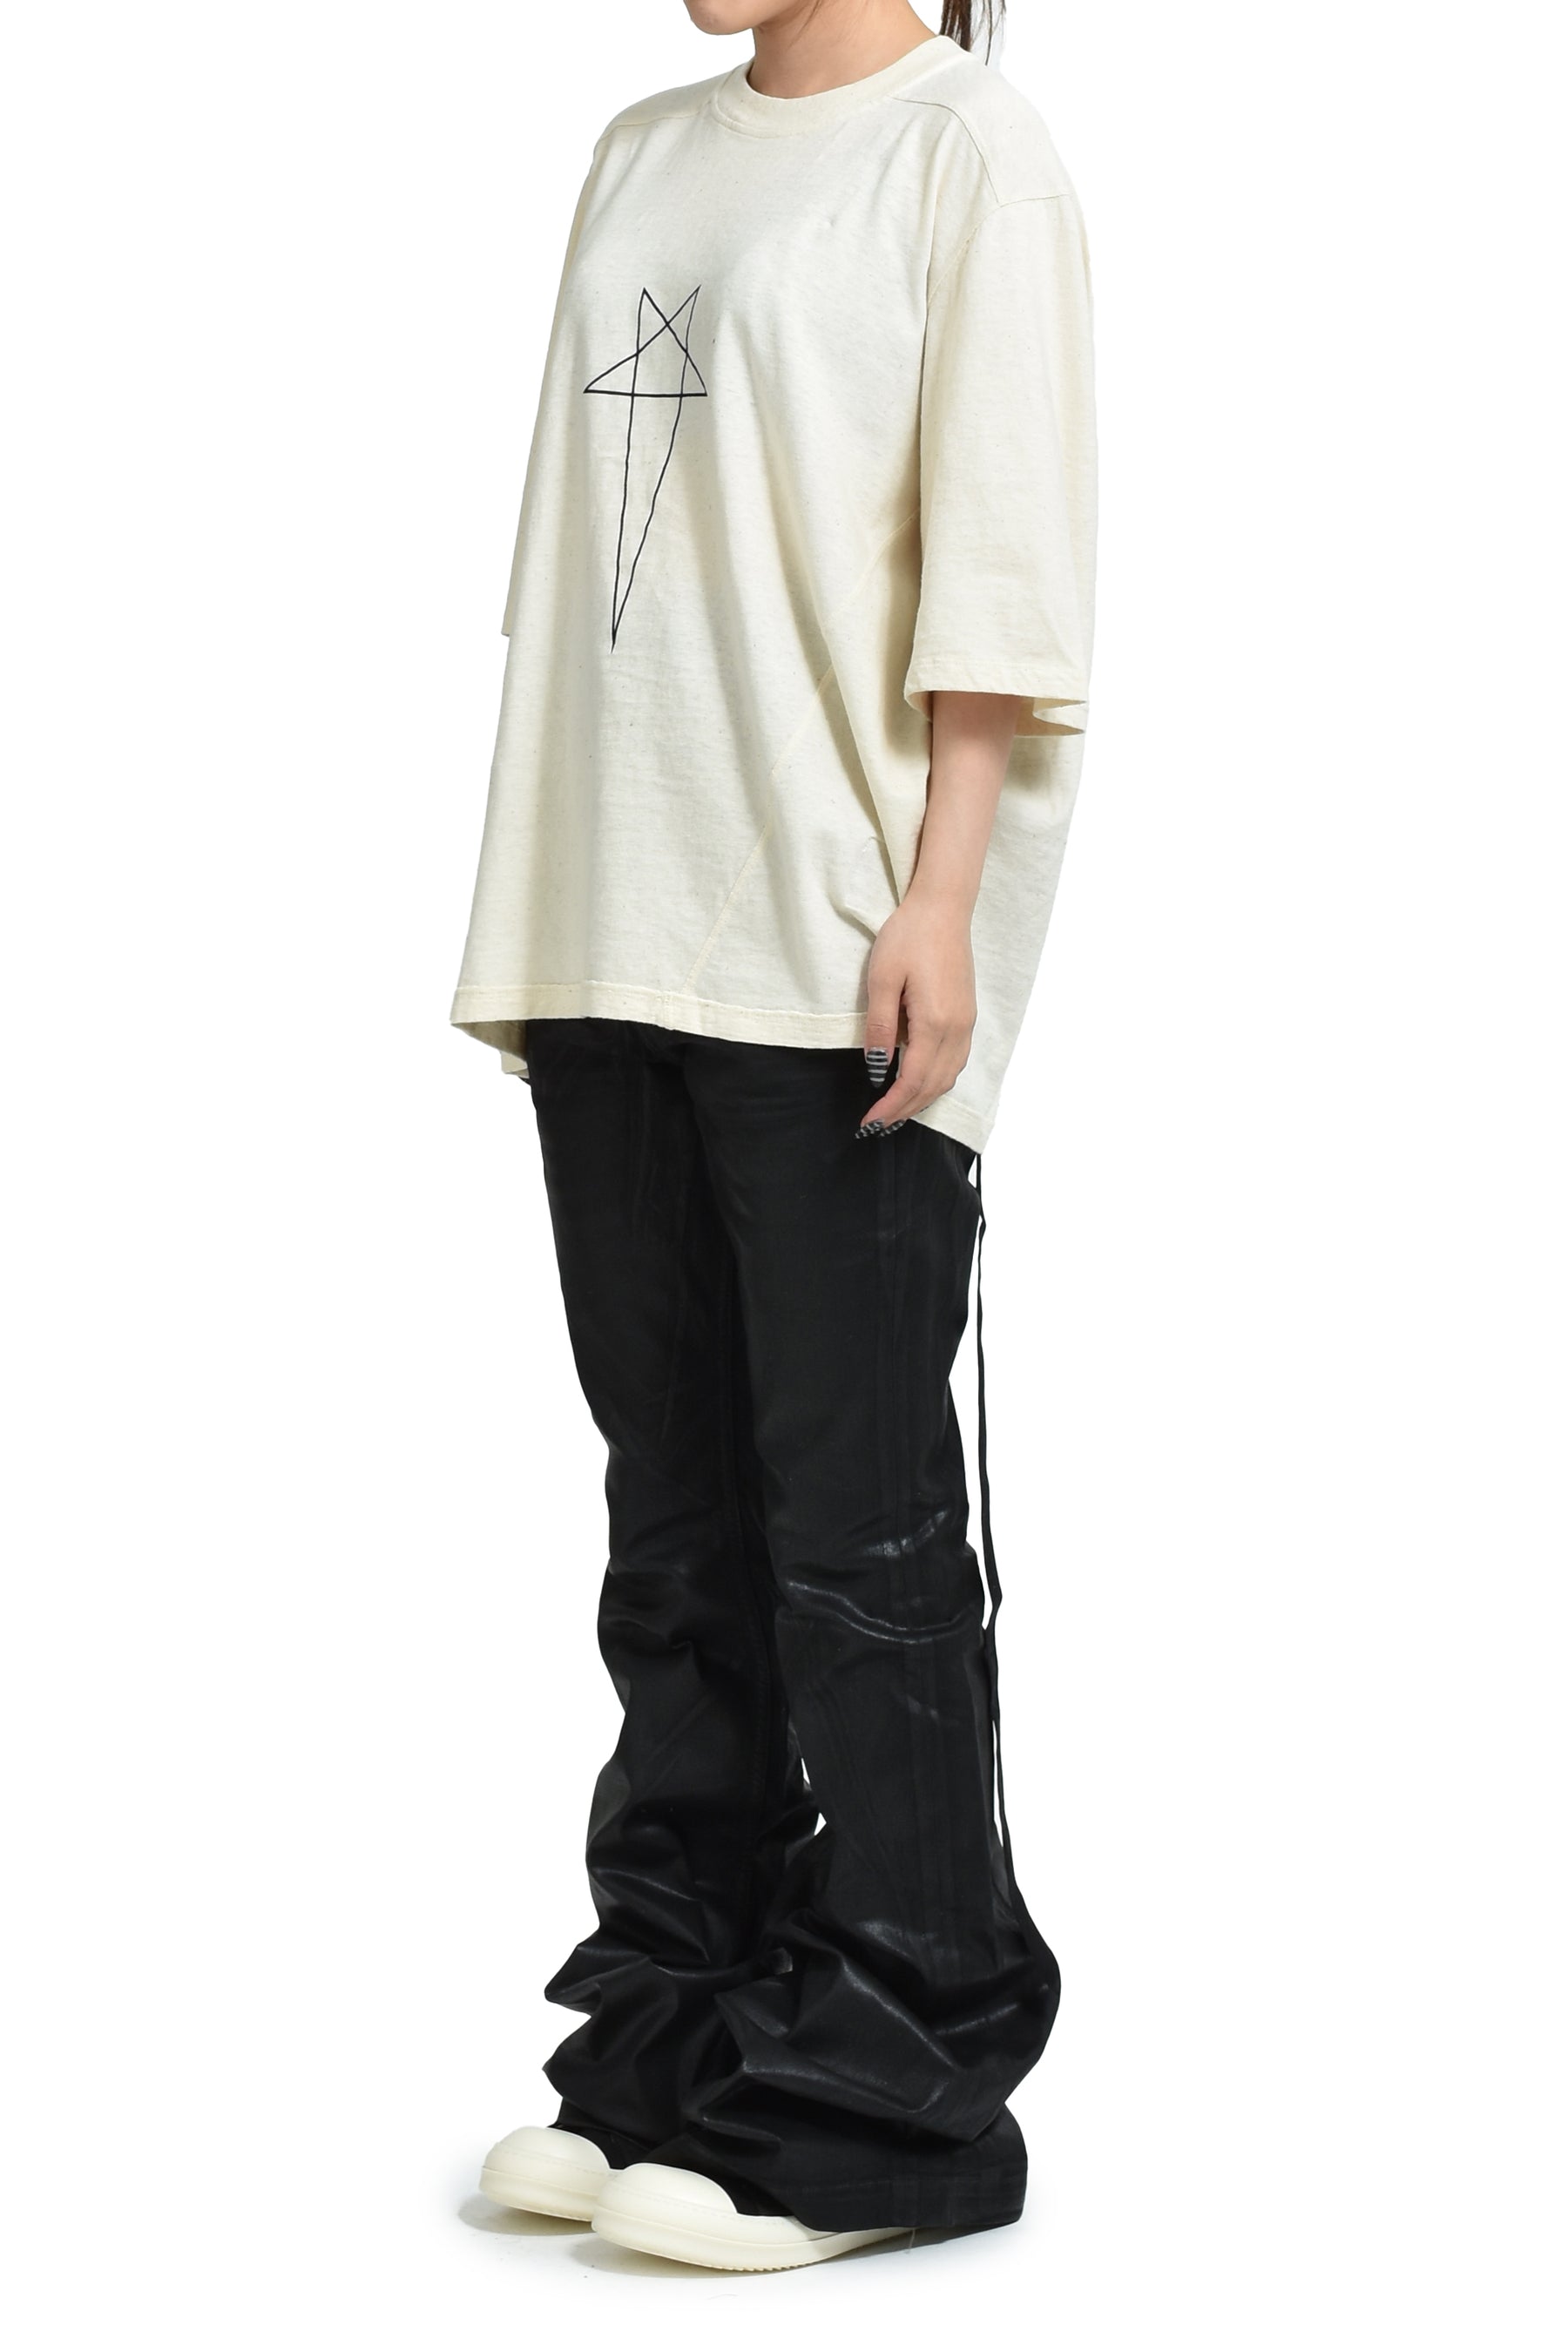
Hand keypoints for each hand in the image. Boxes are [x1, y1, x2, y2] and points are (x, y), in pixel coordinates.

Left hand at [859, 887, 975, 1131]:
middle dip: (904, 1111)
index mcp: (935, 1023)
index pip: (912, 1081)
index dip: (889, 1107)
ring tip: (894, 1111)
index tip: (867, 1122)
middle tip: (875, 1126)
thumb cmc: (908, 937)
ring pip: (947, 1078)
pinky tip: (918, 1082)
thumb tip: (877, 1067)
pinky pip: (954, 1062)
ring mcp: (965, 1024)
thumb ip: (880, 1027)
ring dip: (921, 1100)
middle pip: (932, 1087)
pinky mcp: (966, 1016)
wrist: (942, 908)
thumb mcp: (882, 979)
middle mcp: (957, 1029)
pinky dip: (936, 1081)